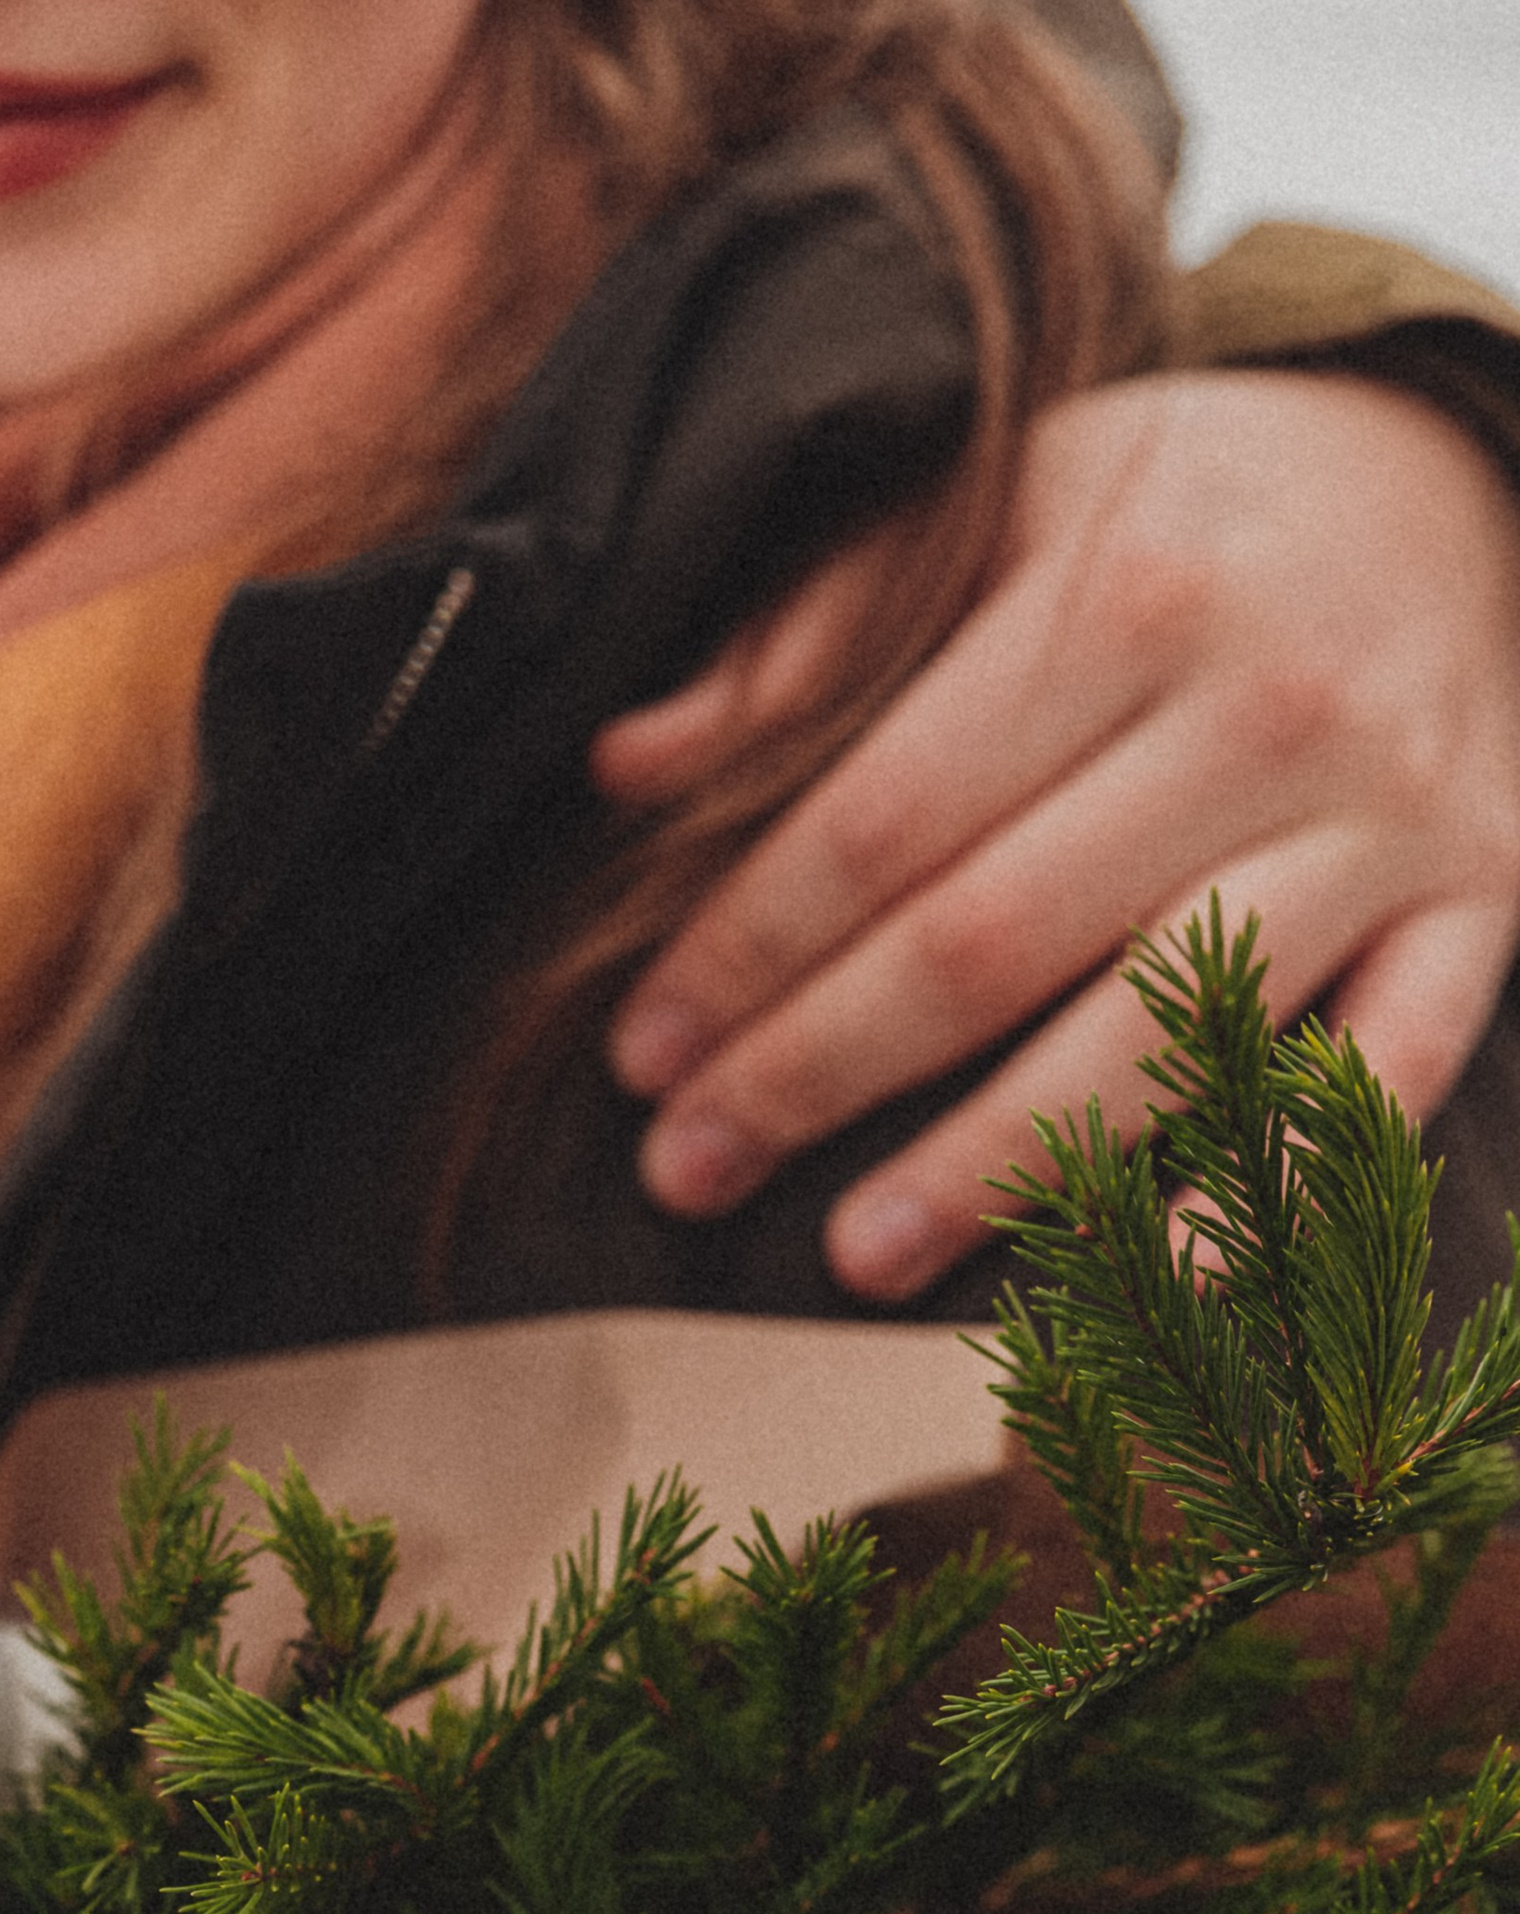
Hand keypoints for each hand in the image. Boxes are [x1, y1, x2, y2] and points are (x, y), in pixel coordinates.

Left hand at [598, 372, 1519, 1298]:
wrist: (1464, 481)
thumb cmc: (1189, 516)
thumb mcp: (1008, 504)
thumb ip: (818, 628)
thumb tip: (626, 766)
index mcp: (1132, 589)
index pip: (887, 813)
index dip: (748, 948)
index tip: (645, 1048)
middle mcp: (1272, 708)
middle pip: (994, 939)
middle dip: (819, 1072)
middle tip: (689, 1169)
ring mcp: (1388, 826)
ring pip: (1159, 1036)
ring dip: (994, 1165)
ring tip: (855, 1251)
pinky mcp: (1482, 910)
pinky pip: (1379, 1085)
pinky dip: (1271, 1195)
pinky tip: (1152, 1284)